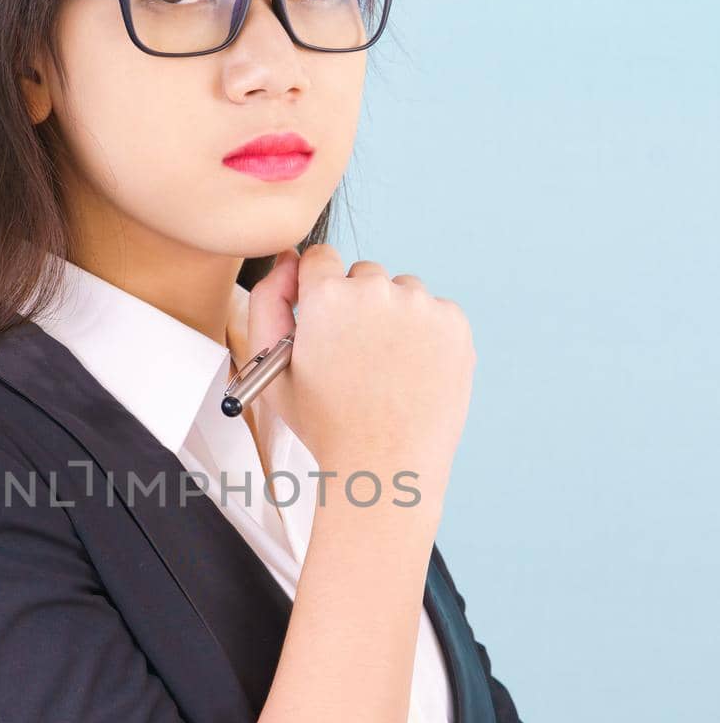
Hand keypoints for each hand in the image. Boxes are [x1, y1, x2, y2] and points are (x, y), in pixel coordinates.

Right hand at [244, 243, 475, 496]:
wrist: (385, 464)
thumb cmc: (324, 423)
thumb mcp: (273, 367)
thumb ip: (269, 302)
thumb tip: (289, 260)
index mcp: (326, 296)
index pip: (320, 257)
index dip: (318, 289)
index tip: (326, 317)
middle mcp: (375, 290)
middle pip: (363, 274)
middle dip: (356, 304)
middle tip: (355, 355)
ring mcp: (421, 305)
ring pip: (401, 292)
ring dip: (393, 317)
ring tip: (385, 369)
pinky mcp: (454, 323)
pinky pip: (435, 312)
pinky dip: (426, 334)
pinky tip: (412, 372)